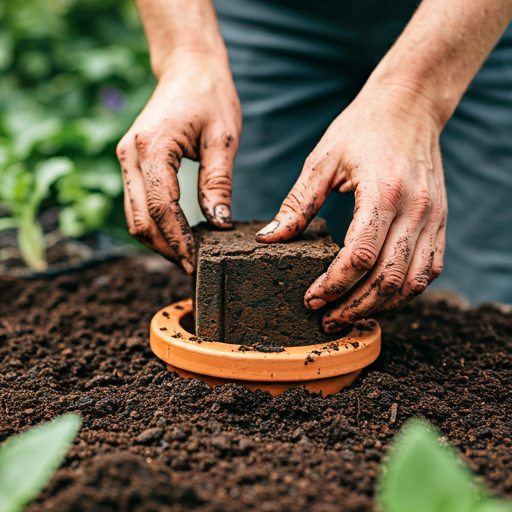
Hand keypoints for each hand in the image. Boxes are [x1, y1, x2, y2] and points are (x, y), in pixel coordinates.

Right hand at [117, 50, 241, 272]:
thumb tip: (218, 223)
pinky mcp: (133, 162)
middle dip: (165, 248)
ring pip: (134, 216)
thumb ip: (217, 183)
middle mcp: (130, 155)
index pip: (160, 208)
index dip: (178, 241)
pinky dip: (154, 224)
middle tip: (192, 267)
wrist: (188, 67)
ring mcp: (127, 159)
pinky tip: (178, 233)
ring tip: (187, 255)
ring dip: (158, 240)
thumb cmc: (210, 95)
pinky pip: (137, 203)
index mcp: (152, 148)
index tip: (195, 262)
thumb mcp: (223, 139)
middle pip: (139, 220)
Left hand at [256, 80, 446, 331]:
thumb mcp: (321, 160)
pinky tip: (379, 297)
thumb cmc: (361, 128)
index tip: (309, 300)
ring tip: (349, 316)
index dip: (332, 286)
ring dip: (381, 307)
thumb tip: (268, 239)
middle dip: (354, 307)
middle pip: (388, 279)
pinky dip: (404, 291)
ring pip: (413, 282)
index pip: (359, 257)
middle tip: (326, 320)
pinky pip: (428, 269)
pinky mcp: (440, 221)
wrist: (409, 106)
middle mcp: (415, 210)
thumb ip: (296, 205)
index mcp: (383, 194)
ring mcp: (433, 218)